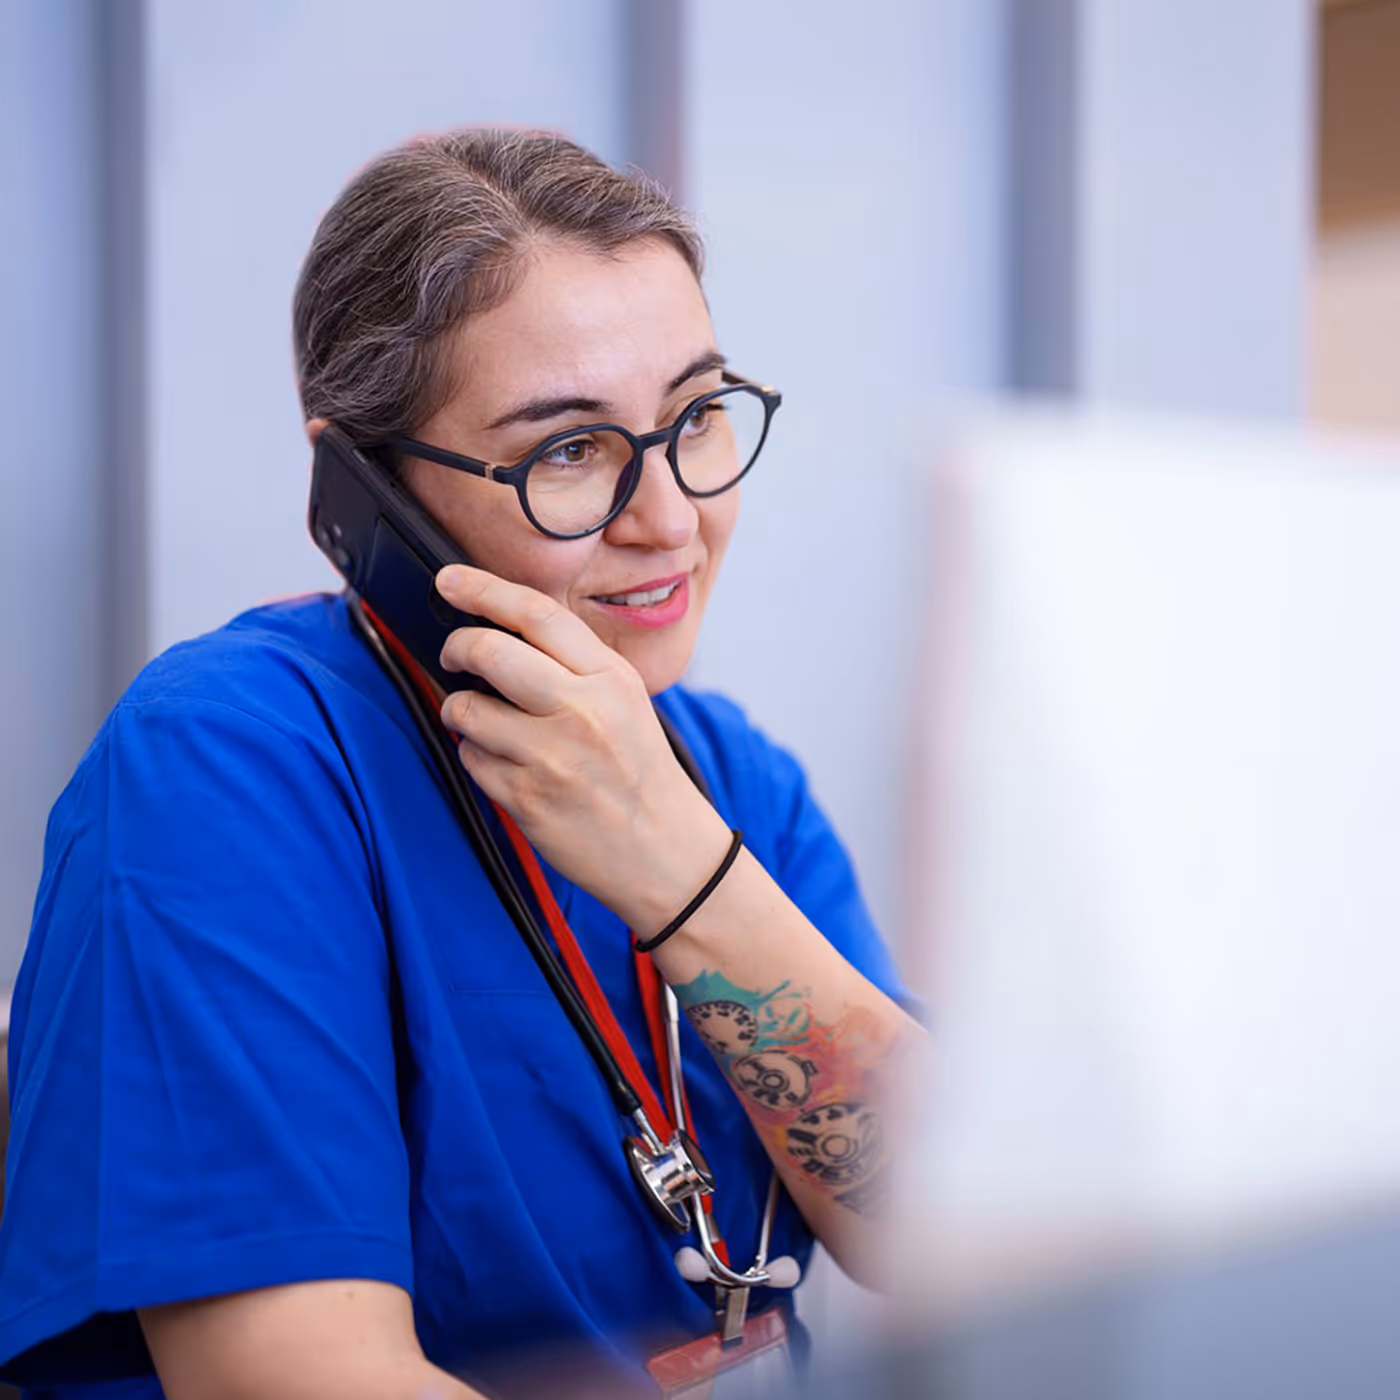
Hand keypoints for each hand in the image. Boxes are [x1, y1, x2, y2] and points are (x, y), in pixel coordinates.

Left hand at [433, 566, 730, 934]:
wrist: (664, 849)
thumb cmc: (639, 771)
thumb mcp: (625, 700)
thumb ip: (574, 663)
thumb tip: (503, 627)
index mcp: (611, 678)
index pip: (537, 614)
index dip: (483, 589)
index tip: (451, 581)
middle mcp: (583, 711)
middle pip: (490, 650)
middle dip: (456, 647)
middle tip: (454, 655)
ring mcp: (552, 757)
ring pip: (466, 708)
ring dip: (460, 710)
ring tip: (480, 720)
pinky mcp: (526, 798)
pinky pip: (470, 758)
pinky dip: (476, 756)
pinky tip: (504, 764)